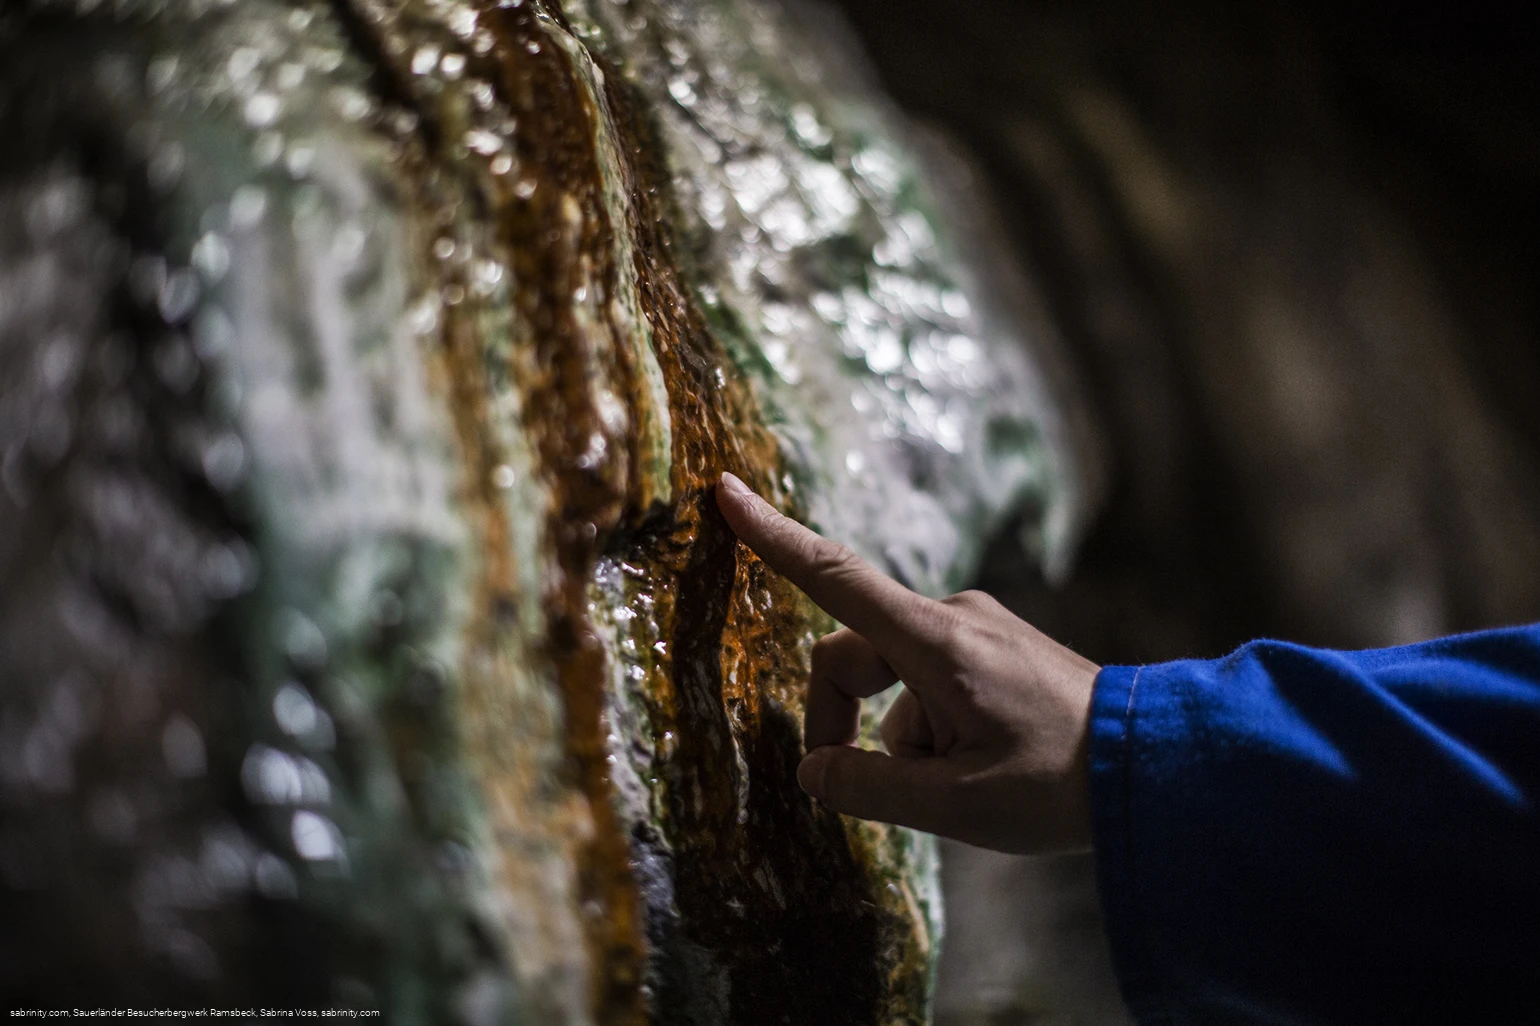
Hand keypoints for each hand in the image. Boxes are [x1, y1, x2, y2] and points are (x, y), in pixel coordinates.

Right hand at [715, 472, 1098, 853]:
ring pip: (893, 680)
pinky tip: (979, 769)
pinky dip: (930, 727)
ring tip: (960, 786)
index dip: (772, 538)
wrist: (1156, 764)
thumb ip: (866, 787)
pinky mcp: (996, 647)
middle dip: (840, 721)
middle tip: (859, 788)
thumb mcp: (952, 805)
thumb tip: (813, 771)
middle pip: (852, 655)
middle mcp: (952, 618)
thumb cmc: (1056, 785)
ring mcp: (977, 629)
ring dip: (899, 736)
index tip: (724, 492)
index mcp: (935, 642)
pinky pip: (931, 681)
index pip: (833, 578)